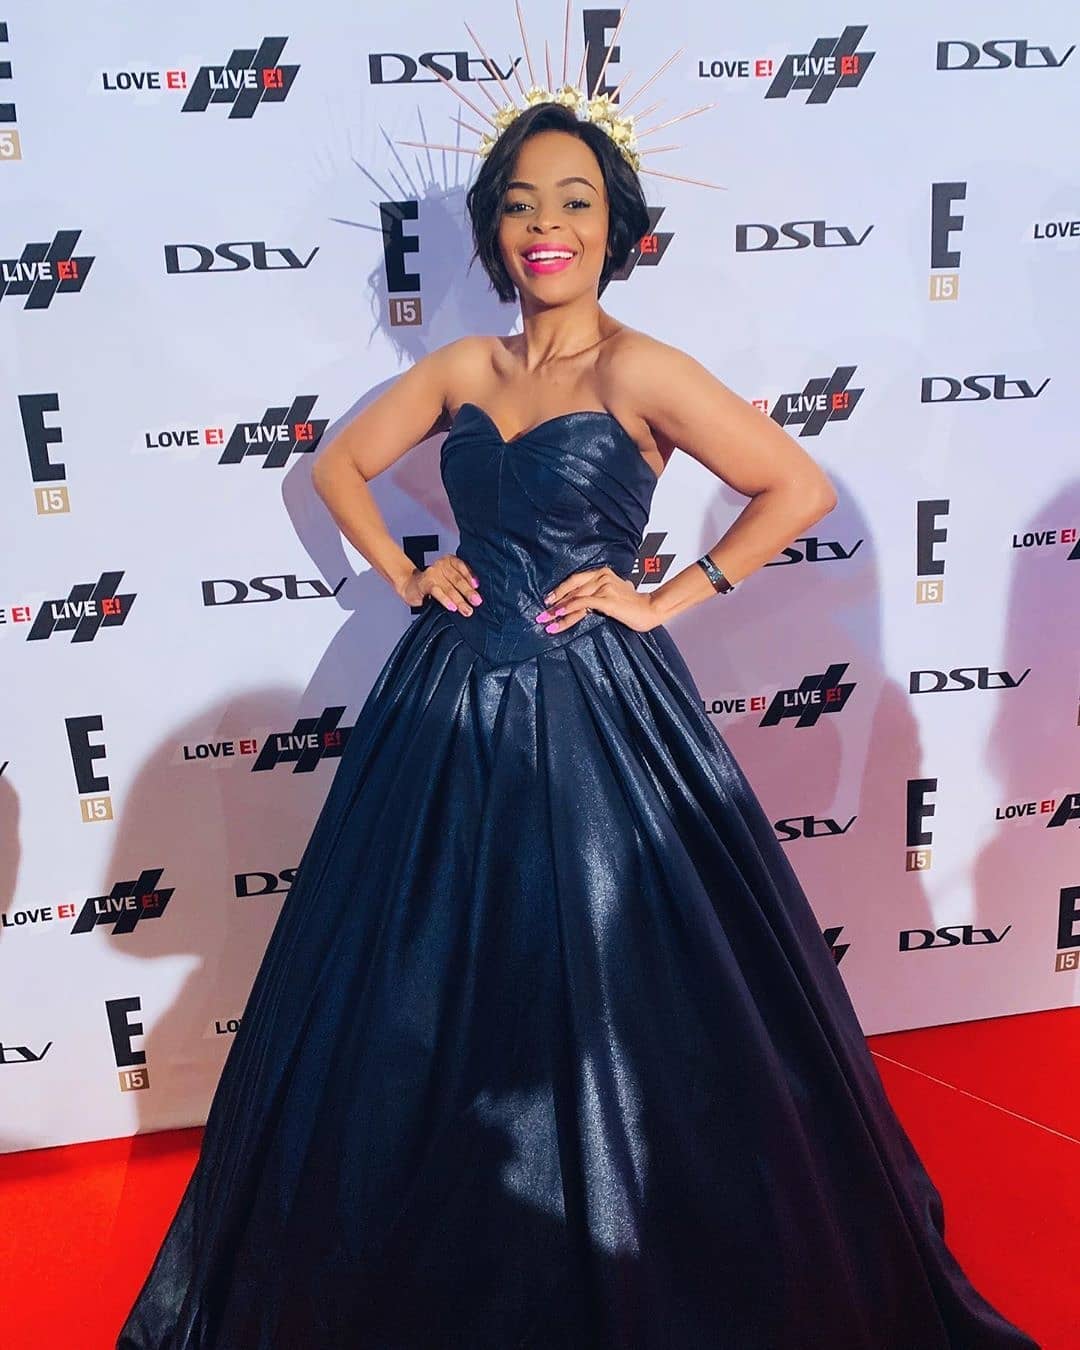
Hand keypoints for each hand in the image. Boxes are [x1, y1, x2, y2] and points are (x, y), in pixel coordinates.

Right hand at [398, 554, 482, 614]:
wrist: (410, 586)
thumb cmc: (433, 584)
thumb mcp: (448, 580)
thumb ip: (461, 583)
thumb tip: (476, 596)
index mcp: (450, 561)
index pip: (462, 566)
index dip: (470, 576)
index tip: (477, 586)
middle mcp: (441, 565)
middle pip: (457, 579)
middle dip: (468, 592)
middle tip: (477, 602)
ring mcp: (432, 573)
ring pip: (449, 587)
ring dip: (459, 600)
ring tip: (466, 610)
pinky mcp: (424, 583)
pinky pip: (437, 591)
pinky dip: (445, 600)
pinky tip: (452, 607)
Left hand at [535, 566, 659, 634]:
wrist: (651, 610)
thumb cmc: (635, 605)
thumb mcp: (616, 593)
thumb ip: (602, 592)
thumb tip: (588, 602)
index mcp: (602, 573)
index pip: (575, 581)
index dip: (559, 591)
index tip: (548, 601)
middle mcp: (602, 576)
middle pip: (572, 590)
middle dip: (554, 603)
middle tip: (541, 615)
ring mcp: (604, 586)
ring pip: (575, 598)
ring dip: (558, 612)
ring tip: (546, 622)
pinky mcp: (606, 598)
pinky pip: (582, 603)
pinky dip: (569, 609)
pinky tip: (559, 616)